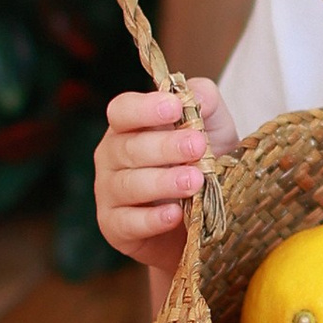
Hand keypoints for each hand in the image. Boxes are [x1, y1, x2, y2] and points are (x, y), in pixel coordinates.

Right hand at [94, 78, 239, 285]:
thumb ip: (204, 102)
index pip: (123, 111)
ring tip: (194, 181)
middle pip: (128, 147)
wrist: (205, 218)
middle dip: (165, 147)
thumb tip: (196, 95)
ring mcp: (109, 192)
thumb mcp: (213, 127)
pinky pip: (128, 222)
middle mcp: (112, 156)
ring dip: (163, 182)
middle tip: (198, 147)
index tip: (174, 108)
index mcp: (129, 127)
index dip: (145, 108)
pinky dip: (152, 219)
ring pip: (129, 184)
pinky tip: (175, 214)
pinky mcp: (115, 227)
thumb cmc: (204, 164)